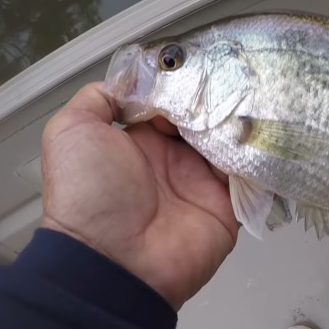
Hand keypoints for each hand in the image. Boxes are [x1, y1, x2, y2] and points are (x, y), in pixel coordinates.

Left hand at [40, 82, 237, 309]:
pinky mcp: (227, 205)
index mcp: (140, 142)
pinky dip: (254, 153)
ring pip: (230, 141)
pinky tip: (257, 130)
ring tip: (246, 99)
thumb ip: (98, 99)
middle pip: (205, 118)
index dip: (182, 83)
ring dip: (237, 121)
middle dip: (216, 99)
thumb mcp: (71, 131)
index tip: (195, 68)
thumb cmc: (88, 195)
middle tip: (229, 78)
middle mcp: (174, 159)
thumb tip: (134, 80)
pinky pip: (248, 173)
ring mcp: (202, 182)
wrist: (114, 261)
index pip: (171, 102)